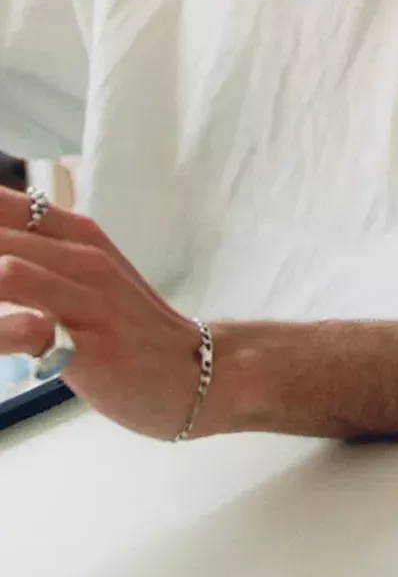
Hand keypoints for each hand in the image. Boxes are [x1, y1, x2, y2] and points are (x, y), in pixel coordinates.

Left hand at [0, 189, 203, 438]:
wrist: (198, 372)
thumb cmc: (132, 330)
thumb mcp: (88, 280)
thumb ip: (41, 261)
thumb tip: (6, 257)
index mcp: (78, 235)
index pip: (5, 205)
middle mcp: (81, 256)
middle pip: (1, 231)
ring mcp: (87, 297)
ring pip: (8, 269)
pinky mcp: (88, 343)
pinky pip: (24, 325)